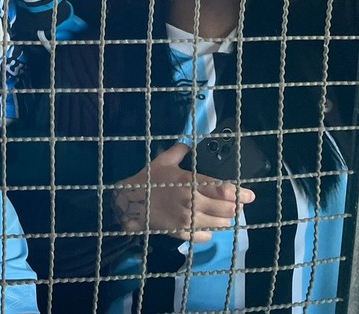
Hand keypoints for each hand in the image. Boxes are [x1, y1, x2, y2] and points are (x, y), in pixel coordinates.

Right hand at [113, 143, 254, 242]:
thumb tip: (189, 143)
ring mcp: (188, 220)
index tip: (250, 195)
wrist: (130, 203)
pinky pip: (206, 236)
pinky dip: (209, 231)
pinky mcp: (183, 233)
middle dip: (234, 207)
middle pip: (227, 209)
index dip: (241, 194)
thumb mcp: (162, 161)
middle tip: (234, 204)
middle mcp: (192, 202)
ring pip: (220, 224)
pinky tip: (204, 223)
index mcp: (189, 183)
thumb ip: (178, 151)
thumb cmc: (148, 181)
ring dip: (223, 219)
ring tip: (219, 213)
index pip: (223, 191)